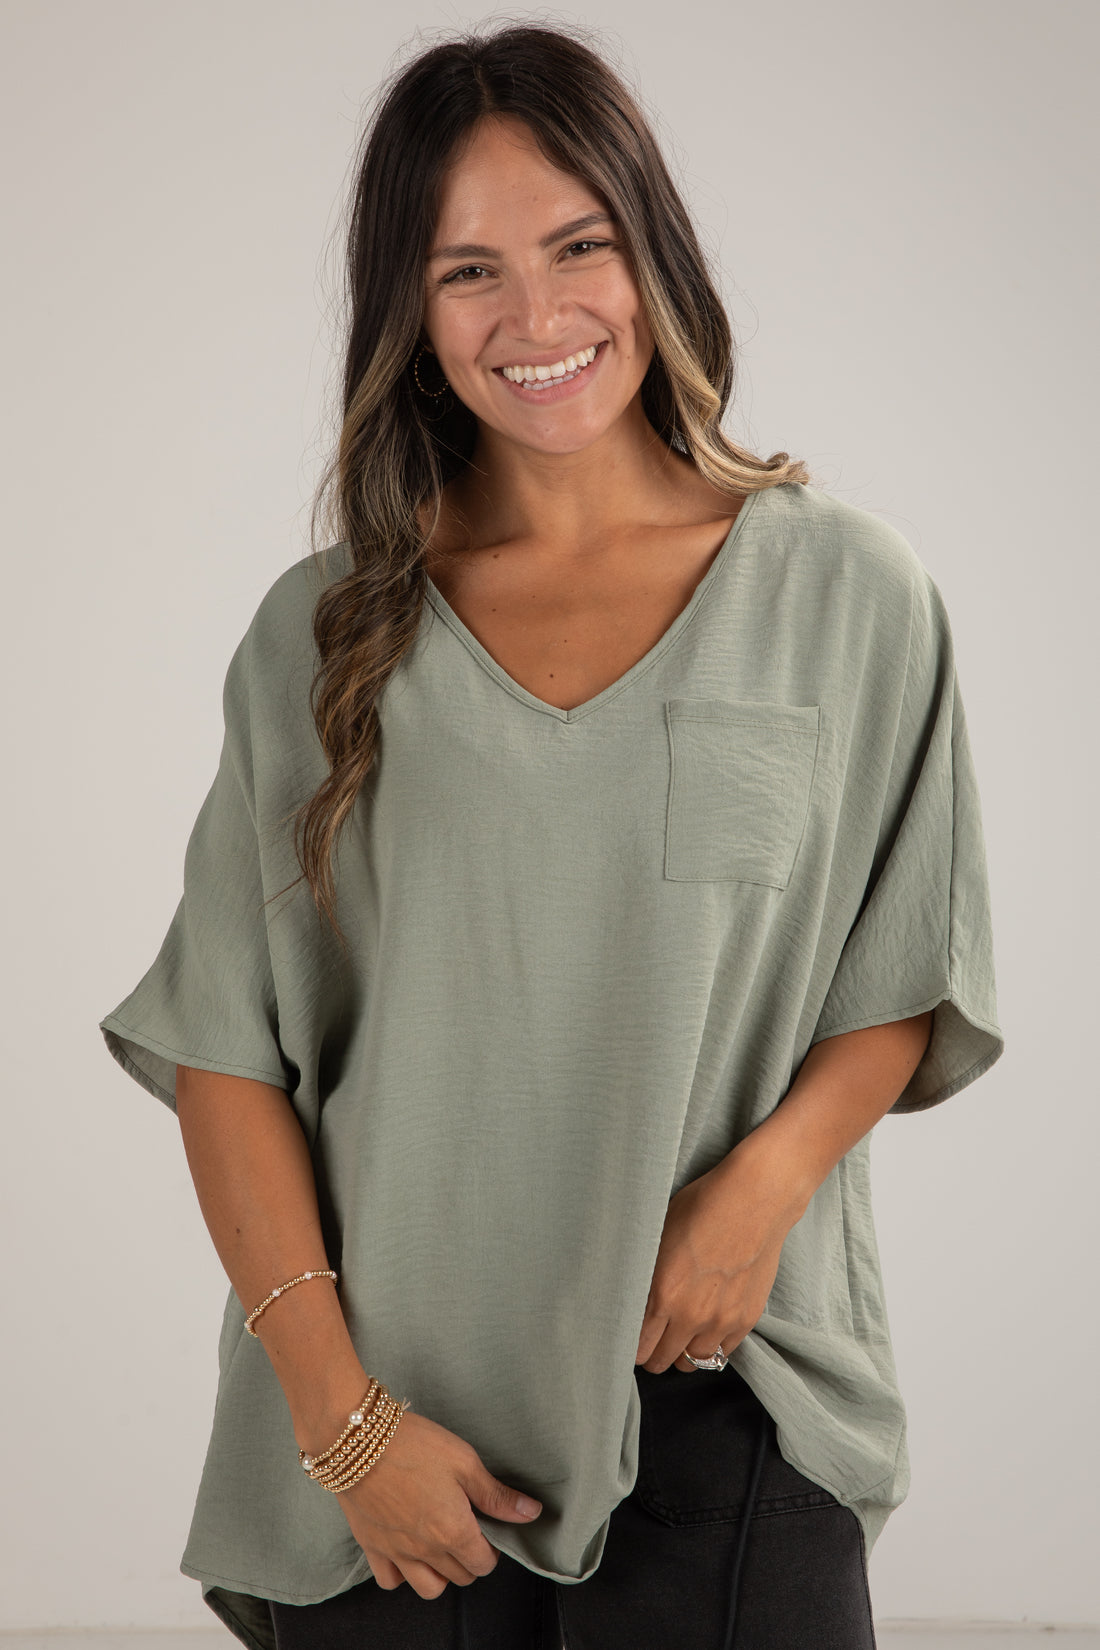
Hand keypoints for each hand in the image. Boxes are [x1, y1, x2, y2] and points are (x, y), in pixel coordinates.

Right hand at [334, 1409, 542, 1598]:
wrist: (358, 1439)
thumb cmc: (415, 1444)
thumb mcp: (464, 1462)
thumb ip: (496, 1495)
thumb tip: (531, 1513)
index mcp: (454, 1532)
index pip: (483, 1564)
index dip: (491, 1548)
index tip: (485, 1526)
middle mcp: (426, 1551)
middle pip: (459, 1577)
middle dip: (469, 1558)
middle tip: (465, 1528)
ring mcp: (396, 1552)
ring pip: (428, 1588)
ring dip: (440, 1573)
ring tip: (439, 1544)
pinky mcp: (371, 1546)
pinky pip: (391, 1580)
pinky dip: (402, 1573)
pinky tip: (407, 1548)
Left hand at [634, 1145, 802, 1373]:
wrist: (754, 1200)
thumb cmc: (703, 1206)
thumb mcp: (659, 1236)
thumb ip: (649, 1276)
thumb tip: (637, 1299)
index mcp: (663, 1294)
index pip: (639, 1347)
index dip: (634, 1347)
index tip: (634, 1339)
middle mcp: (691, 1315)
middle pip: (663, 1360)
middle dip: (654, 1353)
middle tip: (654, 1340)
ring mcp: (722, 1320)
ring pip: (693, 1361)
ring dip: (683, 1352)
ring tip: (680, 1336)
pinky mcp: (747, 1318)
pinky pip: (724, 1352)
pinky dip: (712, 1345)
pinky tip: (707, 1329)